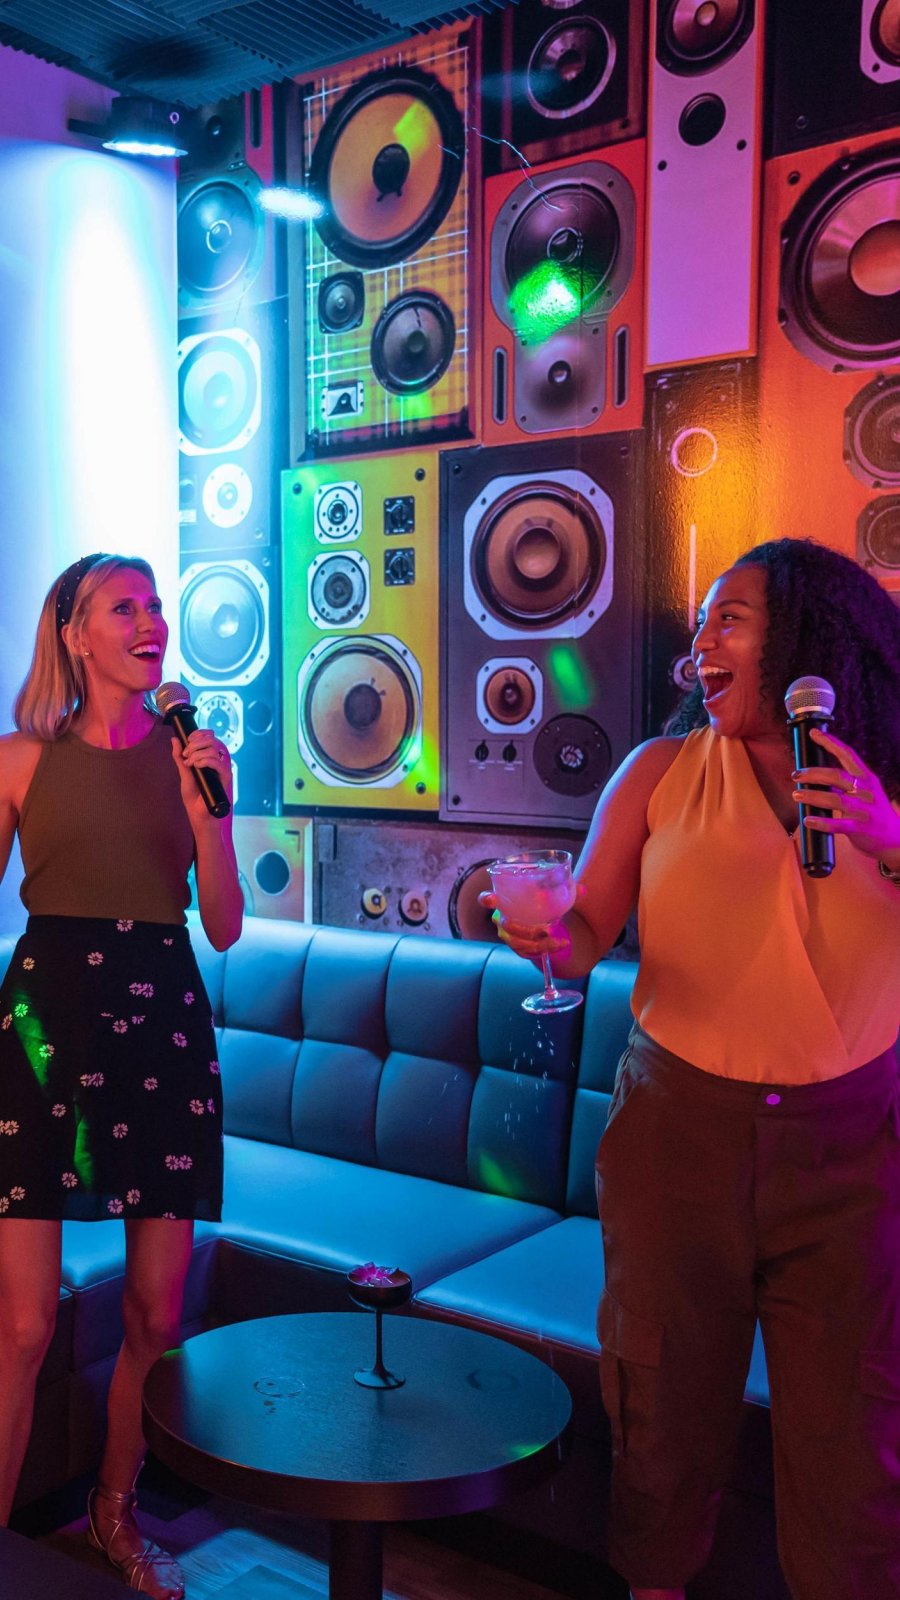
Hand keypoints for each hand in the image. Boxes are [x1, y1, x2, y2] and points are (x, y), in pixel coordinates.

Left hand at [171, 732, 232, 828]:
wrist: (197, 813)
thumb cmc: (193, 795)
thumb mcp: (183, 772)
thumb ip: (179, 756)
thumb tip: (174, 740)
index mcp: (210, 757)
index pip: (210, 736)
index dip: (200, 733)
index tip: (188, 739)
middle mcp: (218, 761)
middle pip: (212, 740)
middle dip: (196, 743)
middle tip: (186, 754)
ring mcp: (223, 769)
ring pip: (215, 749)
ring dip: (198, 753)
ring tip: (189, 763)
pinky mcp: (226, 777)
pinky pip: (219, 763)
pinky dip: (206, 761)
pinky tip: (197, 766)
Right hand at [477, 884, 583, 959]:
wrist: (542, 916)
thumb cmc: (541, 899)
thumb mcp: (552, 891)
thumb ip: (566, 888)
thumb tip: (583, 889)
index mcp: (503, 900)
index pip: (486, 899)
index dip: (486, 900)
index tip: (492, 899)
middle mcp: (501, 918)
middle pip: (507, 927)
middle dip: (527, 931)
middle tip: (548, 930)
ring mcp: (507, 935)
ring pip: (517, 944)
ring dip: (539, 945)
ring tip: (560, 942)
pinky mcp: (516, 946)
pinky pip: (525, 952)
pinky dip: (543, 950)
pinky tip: (559, 946)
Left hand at [793, 729, 899, 862]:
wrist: (894, 838)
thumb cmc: (874, 812)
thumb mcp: (867, 791)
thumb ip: (848, 781)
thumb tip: (817, 773)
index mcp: (867, 778)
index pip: (847, 755)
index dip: (830, 742)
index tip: (814, 733)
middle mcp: (865, 792)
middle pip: (836, 776)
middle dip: (813, 773)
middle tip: (795, 774)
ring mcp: (863, 810)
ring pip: (834, 800)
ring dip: (812, 796)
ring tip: (796, 795)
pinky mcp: (859, 828)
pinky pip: (837, 825)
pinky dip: (820, 823)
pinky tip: (807, 820)